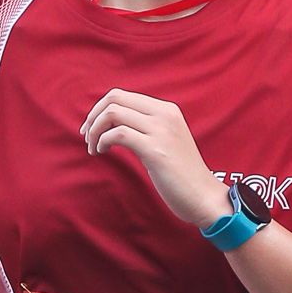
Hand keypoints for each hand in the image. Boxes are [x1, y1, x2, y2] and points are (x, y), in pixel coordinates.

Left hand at [80, 90, 227, 227]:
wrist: (204, 197)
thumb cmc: (181, 175)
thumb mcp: (165, 142)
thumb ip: (146, 129)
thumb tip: (113, 125)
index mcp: (166, 110)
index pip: (121, 95)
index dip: (99, 110)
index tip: (91, 130)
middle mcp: (165, 114)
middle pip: (114, 99)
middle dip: (93, 117)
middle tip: (87, 138)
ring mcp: (161, 131)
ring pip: (113, 114)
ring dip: (95, 131)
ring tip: (93, 149)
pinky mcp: (155, 150)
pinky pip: (118, 134)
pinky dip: (102, 142)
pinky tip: (102, 153)